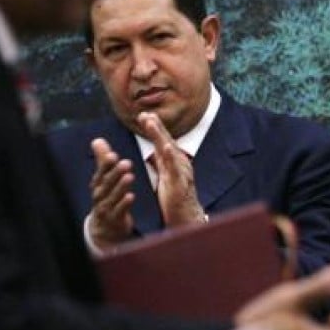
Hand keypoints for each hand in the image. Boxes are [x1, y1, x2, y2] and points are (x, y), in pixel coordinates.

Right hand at [87, 138, 135, 248]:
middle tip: (126, 163)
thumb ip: (103, 160)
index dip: (106, 165)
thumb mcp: (103, 179)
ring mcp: (106, 208)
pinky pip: (119, 211)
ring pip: (113, 197)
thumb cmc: (106, 198)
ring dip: (121, 186)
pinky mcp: (115, 219)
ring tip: (130, 176)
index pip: (101, 172)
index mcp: (98, 184)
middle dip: (115, 173)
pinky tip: (131, 196)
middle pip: (107, 183)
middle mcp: (100, 195)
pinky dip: (124, 204)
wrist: (105, 228)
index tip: (113, 155)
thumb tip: (97, 140)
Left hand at [136, 111, 204, 227]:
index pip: (163, 140)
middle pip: (166, 140)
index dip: (154, 127)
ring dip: (160, 135)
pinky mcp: (180, 182)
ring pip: (169, 149)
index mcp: (173, 161)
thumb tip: (155, 148)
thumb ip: (161, 161)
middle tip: (144, 113)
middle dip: (156, 126)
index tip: (143, 115)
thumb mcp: (165, 174)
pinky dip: (171, 156)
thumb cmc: (175, 196)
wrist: (186, 216)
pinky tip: (167, 147)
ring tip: (151, 122)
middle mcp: (179, 162)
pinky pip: (175, 168)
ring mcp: (181, 171)